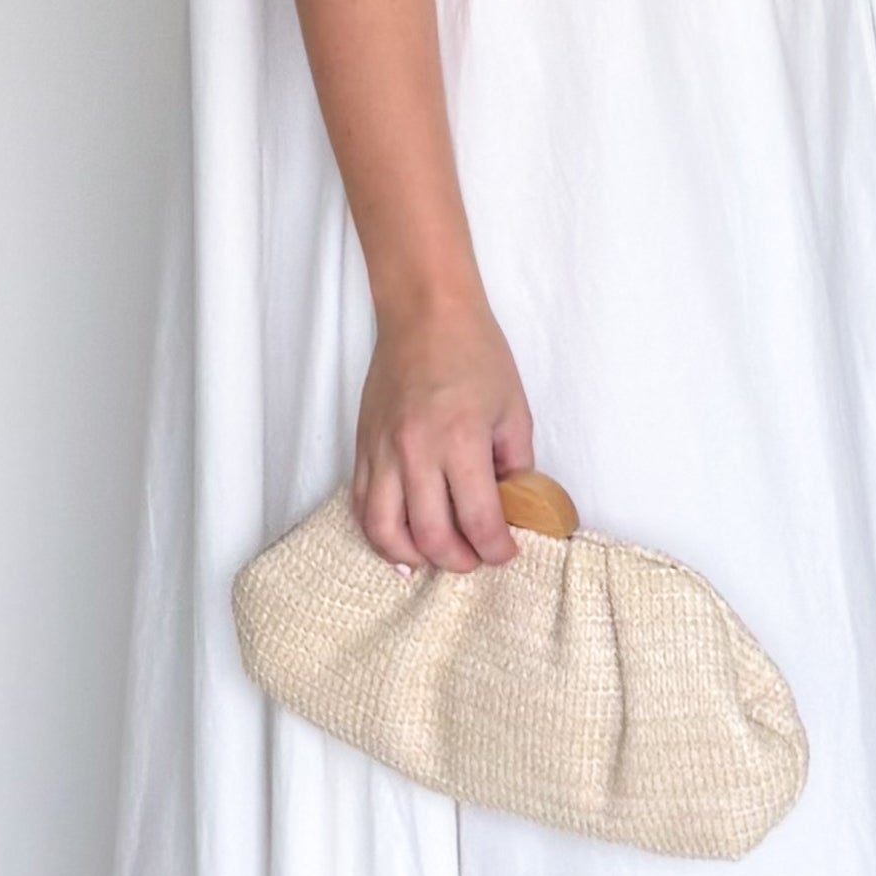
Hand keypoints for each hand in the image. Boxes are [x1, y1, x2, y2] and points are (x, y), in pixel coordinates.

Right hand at [352, 290, 535, 571]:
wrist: (424, 314)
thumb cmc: (475, 353)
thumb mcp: (513, 409)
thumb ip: (515, 464)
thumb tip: (512, 507)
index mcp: (461, 440)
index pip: (478, 521)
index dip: (497, 550)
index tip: (507, 552)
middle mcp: (415, 451)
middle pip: (430, 535)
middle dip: (458, 561)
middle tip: (476, 559)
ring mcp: (382, 450)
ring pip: (384, 529)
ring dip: (412, 557)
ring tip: (435, 559)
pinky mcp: (362, 446)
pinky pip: (360, 504)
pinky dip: (377, 533)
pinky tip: (397, 545)